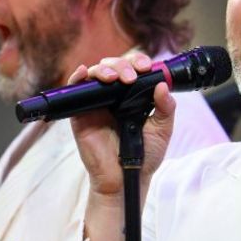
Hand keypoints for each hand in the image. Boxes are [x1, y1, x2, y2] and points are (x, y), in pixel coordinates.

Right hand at [69, 53, 174, 240]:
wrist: (127, 178)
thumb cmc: (144, 156)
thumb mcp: (162, 130)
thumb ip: (166, 108)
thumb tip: (162, 85)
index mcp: (133, 96)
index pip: (133, 70)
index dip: (138, 62)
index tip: (147, 67)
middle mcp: (114, 96)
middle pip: (113, 67)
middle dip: (123, 65)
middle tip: (132, 76)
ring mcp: (96, 103)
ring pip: (95, 74)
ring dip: (104, 69)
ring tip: (115, 78)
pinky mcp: (80, 114)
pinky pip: (74, 91)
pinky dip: (77, 78)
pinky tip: (84, 73)